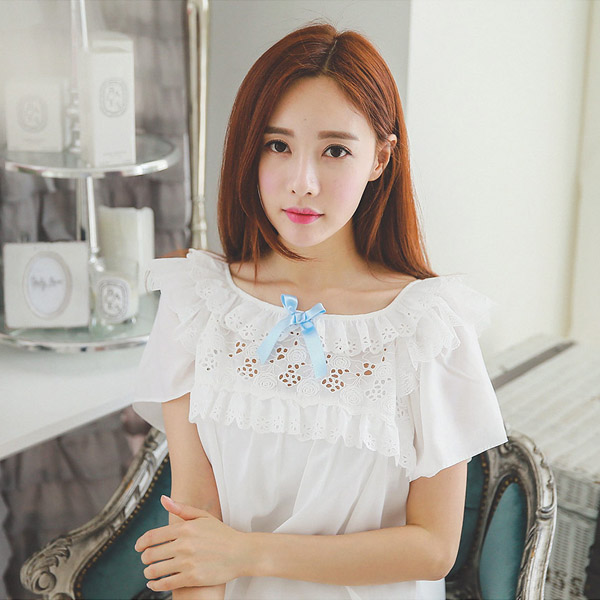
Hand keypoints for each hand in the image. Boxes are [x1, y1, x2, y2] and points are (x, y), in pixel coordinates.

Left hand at [134, 495, 249, 590]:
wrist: (241, 553)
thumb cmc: (222, 534)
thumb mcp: (203, 517)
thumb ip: (181, 509)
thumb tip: (163, 499)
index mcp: (185, 528)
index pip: (152, 536)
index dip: (141, 543)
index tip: (138, 547)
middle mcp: (184, 544)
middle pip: (151, 554)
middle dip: (145, 558)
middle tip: (146, 560)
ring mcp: (187, 562)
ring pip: (155, 570)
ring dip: (149, 572)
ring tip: (150, 572)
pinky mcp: (192, 578)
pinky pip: (165, 584)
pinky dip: (155, 585)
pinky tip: (154, 583)